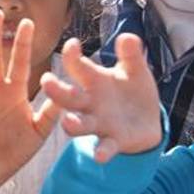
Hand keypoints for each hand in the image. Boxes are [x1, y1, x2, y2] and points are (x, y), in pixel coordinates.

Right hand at [40, 34, 162, 162]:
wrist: (147, 121)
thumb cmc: (134, 91)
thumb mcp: (136, 70)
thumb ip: (131, 55)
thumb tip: (128, 36)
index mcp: (94, 81)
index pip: (77, 66)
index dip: (72, 55)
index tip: (72, 45)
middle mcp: (91, 103)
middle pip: (68, 97)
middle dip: (56, 90)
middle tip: (46, 81)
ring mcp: (100, 123)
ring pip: (80, 124)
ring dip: (72, 124)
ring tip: (68, 122)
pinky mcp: (114, 141)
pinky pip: (104, 147)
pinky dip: (101, 152)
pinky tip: (100, 157)